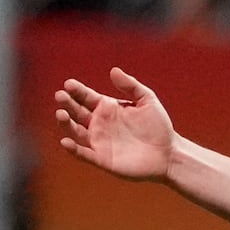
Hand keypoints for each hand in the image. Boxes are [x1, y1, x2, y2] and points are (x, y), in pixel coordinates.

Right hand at [55, 68, 176, 181]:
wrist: (169, 154)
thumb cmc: (158, 126)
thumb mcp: (148, 101)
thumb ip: (131, 85)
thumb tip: (113, 70)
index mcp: (108, 108)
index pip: (86, 97)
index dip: (77, 91)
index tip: (69, 84)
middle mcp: (99, 124)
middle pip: (77, 112)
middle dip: (67, 104)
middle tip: (60, 95)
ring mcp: (99, 141)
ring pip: (75, 131)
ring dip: (65, 124)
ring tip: (60, 114)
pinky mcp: (102, 159)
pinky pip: (83, 154)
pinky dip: (73, 149)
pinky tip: (65, 141)